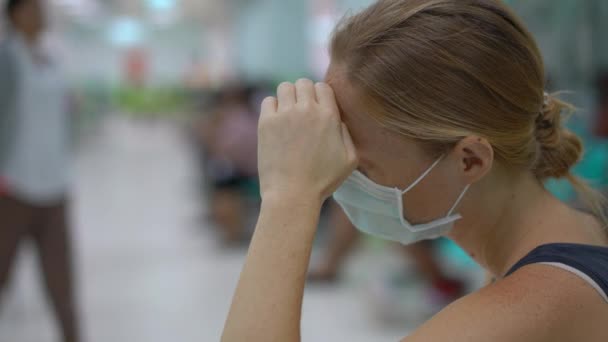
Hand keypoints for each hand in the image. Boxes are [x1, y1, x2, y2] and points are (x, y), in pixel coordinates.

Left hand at [257, 79, 357, 202]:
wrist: (292, 194)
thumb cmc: (322, 181)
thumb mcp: (350, 160)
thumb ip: (347, 134)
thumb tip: (338, 120)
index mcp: (329, 116)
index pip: (323, 86)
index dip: (320, 96)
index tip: (316, 109)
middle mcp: (307, 110)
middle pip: (303, 83)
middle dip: (303, 94)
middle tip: (301, 112)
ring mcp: (285, 114)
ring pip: (285, 87)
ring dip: (287, 97)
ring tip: (288, 115)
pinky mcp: (266, 123)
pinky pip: (268, 101)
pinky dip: (272, 107)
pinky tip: (276, 123)